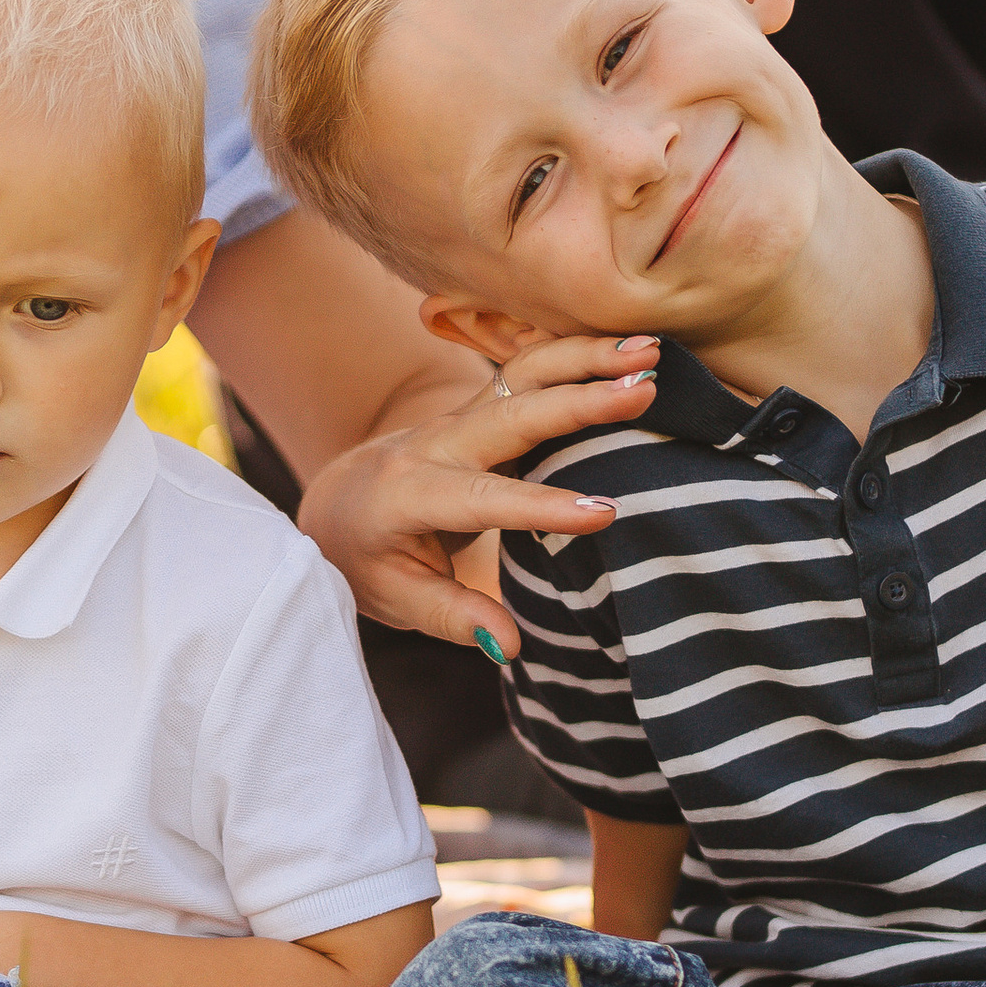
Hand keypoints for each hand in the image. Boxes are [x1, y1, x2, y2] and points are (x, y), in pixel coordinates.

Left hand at [296, 337, 657, 653]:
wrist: (336, 500)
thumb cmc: (366, 557)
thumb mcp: (394, 598)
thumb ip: (451, 617)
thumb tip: (507, 644)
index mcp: (408, 494)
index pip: (480, 497)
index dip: (541, 505)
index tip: (605, 513)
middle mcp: (436, 443)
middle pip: (510, 415)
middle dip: (578, 401)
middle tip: (644, 391)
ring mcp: (461, 417)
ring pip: (522, 374)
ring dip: (584, 357)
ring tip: (649, 350)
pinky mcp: (483, 406)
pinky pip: (530, 369)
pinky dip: (578, 351)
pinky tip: (630, 342)